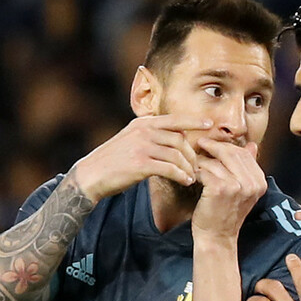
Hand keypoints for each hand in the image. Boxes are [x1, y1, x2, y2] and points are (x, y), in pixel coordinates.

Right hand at [73, 114, 211, 201]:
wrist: (91, 175)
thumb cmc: (114, 160)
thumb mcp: (132, 139)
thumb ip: (152, 135)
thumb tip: (178, 136)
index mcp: (143, 123)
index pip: (175, 119)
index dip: (194, 121)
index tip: (209, 125)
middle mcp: (143, 131)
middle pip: (180, 140)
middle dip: (192, 155)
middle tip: (197, 166)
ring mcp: (141, 146)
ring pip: (177, 155)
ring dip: (188, 168)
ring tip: (192, 177)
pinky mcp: (140, 164)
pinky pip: (170, 168)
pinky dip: (181, 175)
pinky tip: (185, 181)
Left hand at [191, 137, 267, 240]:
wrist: (217, 237)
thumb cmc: (226, 214)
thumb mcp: (243, 190)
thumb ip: (247, 168)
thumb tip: (252, 145)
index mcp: (259, 182)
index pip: (244, 153)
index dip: (226, 146)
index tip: (213, 145)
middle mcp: (251, 183)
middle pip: (231, 153)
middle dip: (213, 146)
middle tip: (200, 144)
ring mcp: (236, 186)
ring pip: (216, 161)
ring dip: (202, 160)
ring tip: (194, 163)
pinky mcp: (220, 189)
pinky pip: (205, 170)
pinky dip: (196, 171)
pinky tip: (192, 176)